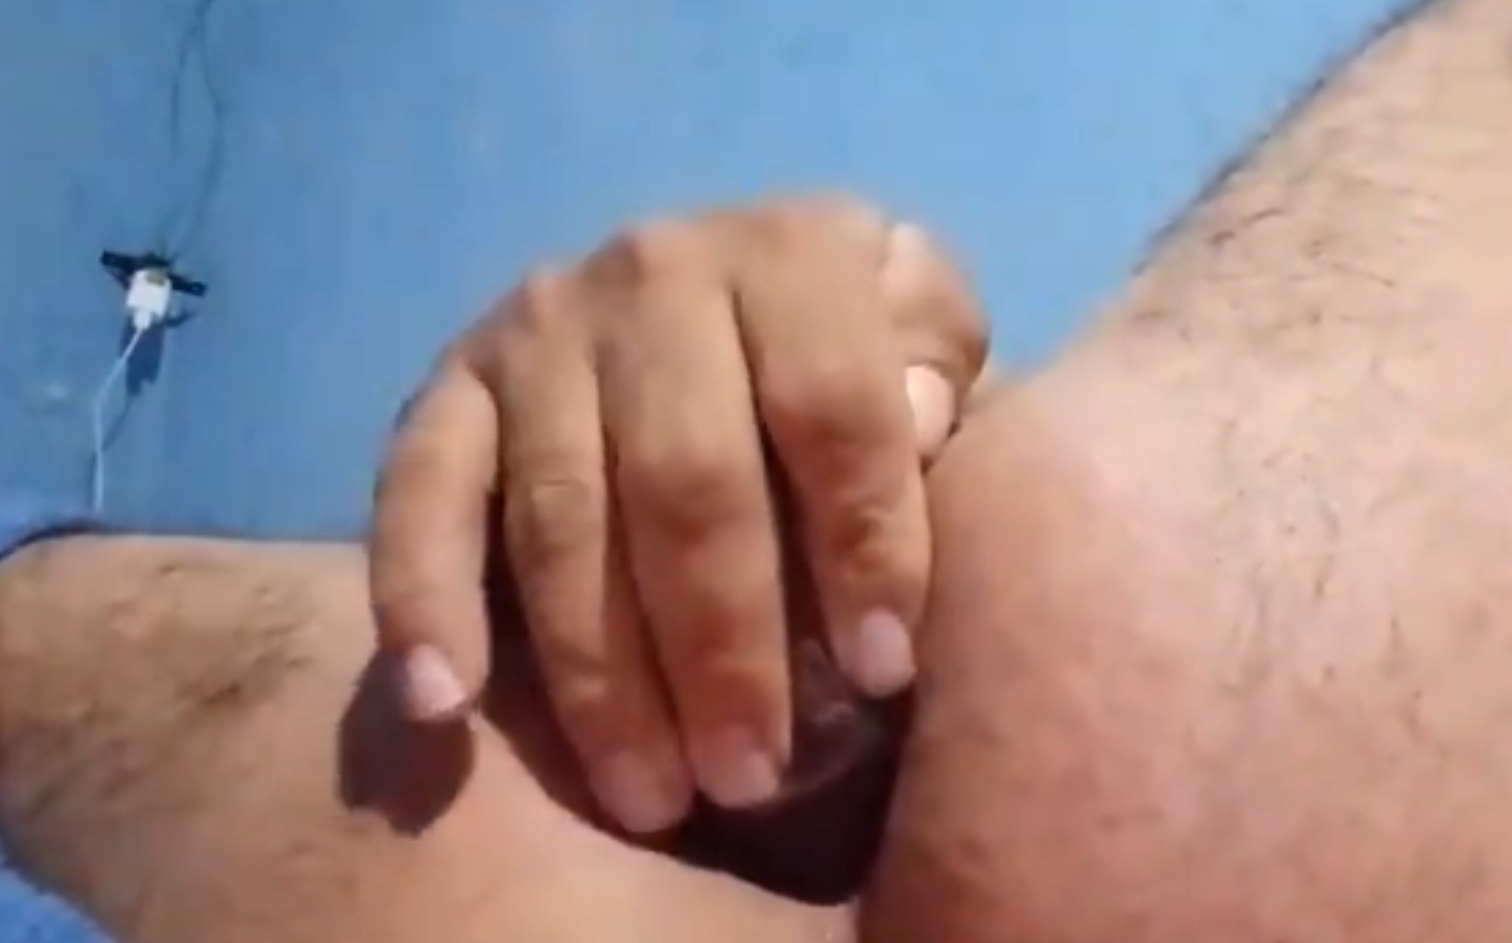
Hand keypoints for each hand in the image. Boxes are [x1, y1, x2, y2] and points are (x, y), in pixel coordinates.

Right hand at [368, 195, 987, 833]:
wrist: (716, 296)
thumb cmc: (850, 355)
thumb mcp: (927, 330)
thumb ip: (938, 361)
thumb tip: (918, 421)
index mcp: (792, 254)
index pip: (833, 406)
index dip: (863, 542)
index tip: (883, 673)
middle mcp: (655, 271)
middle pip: (687, 478)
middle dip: (724, 643)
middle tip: (752, 776)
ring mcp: (538, 329)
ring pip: (562, 517)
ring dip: (602, 674)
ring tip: (653, 797)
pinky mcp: (449, 388)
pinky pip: (417, 496)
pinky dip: (421, 599)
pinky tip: (440, 704)